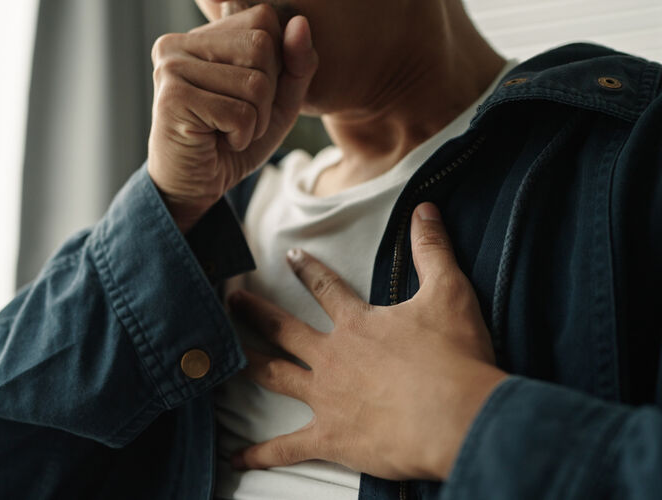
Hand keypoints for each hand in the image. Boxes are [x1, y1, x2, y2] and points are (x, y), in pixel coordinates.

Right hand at [148, 5, 318, 231]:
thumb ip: (296, 64)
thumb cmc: (233, 142)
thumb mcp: (278, 102)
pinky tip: (218, 141)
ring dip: (255, 120)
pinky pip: (240, 112)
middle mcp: (178, 43)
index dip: (275, 62)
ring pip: (255, 82)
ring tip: (228, 131)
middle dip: (267, 93)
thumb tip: (300, 23)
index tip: (249, 95)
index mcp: (201, 36)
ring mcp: (171, 68)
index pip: (264, 18)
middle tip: (239, 118)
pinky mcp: (173, 98)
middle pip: (262, 44)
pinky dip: (241, 136)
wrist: (195, 187)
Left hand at [227, 202, 507, 479]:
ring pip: (275, 376)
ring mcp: (326, 398)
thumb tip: (425, 208)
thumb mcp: (449, 293)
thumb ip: (432, 249)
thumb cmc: (454, 357)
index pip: (325, 288)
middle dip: (255, 313)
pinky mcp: (330, 438)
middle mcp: (332, 357)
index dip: (306, 269)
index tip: (287, 255)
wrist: (457, 417)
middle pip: (283, 329)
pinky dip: (260, 454)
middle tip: (229, 300)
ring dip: (248, 364)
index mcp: (357, 324)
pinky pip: (286, 448)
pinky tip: (235, 459)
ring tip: (222, 358)